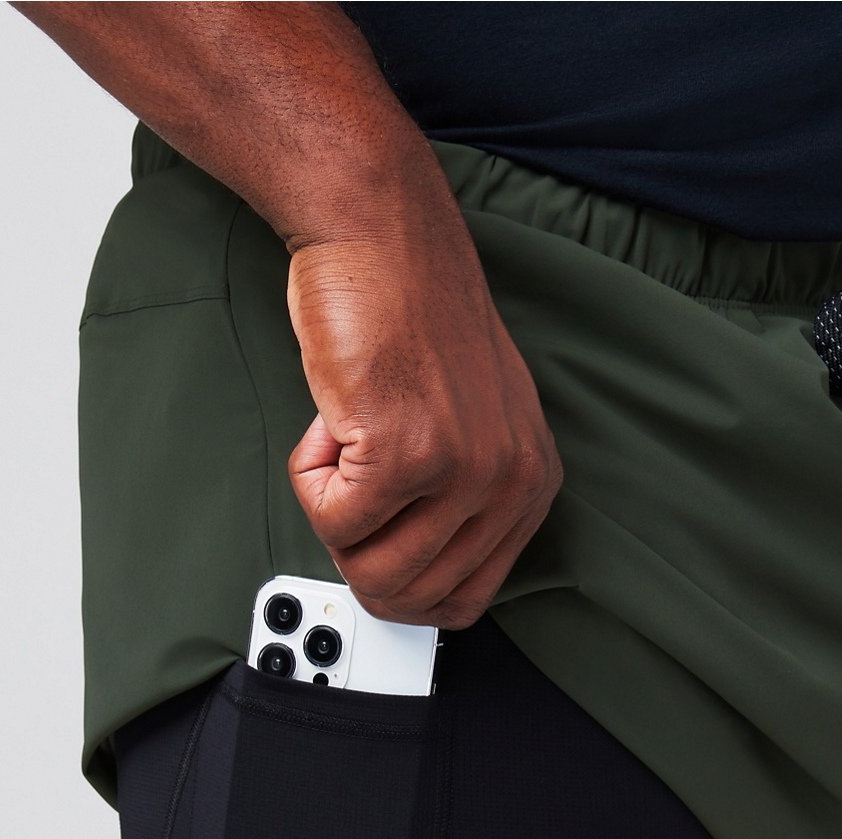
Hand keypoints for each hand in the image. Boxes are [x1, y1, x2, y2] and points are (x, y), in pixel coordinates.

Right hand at [284, 220, 563, 629]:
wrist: (379, 237)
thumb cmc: (406, 319)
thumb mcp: (470, 424)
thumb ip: (459, 500)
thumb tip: (413, 576)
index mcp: (531, 482)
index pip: (466, 599)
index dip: (401, 587)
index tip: (373, 552)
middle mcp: (511, 481)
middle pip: (414, 595)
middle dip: (357, 553)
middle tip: (347, 485)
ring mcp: (465, 471)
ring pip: (371, 571)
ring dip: (334, 513)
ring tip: (346, 443)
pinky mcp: (408, 454)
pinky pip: (333, 522)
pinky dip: (309, 476)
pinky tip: (334, 418)